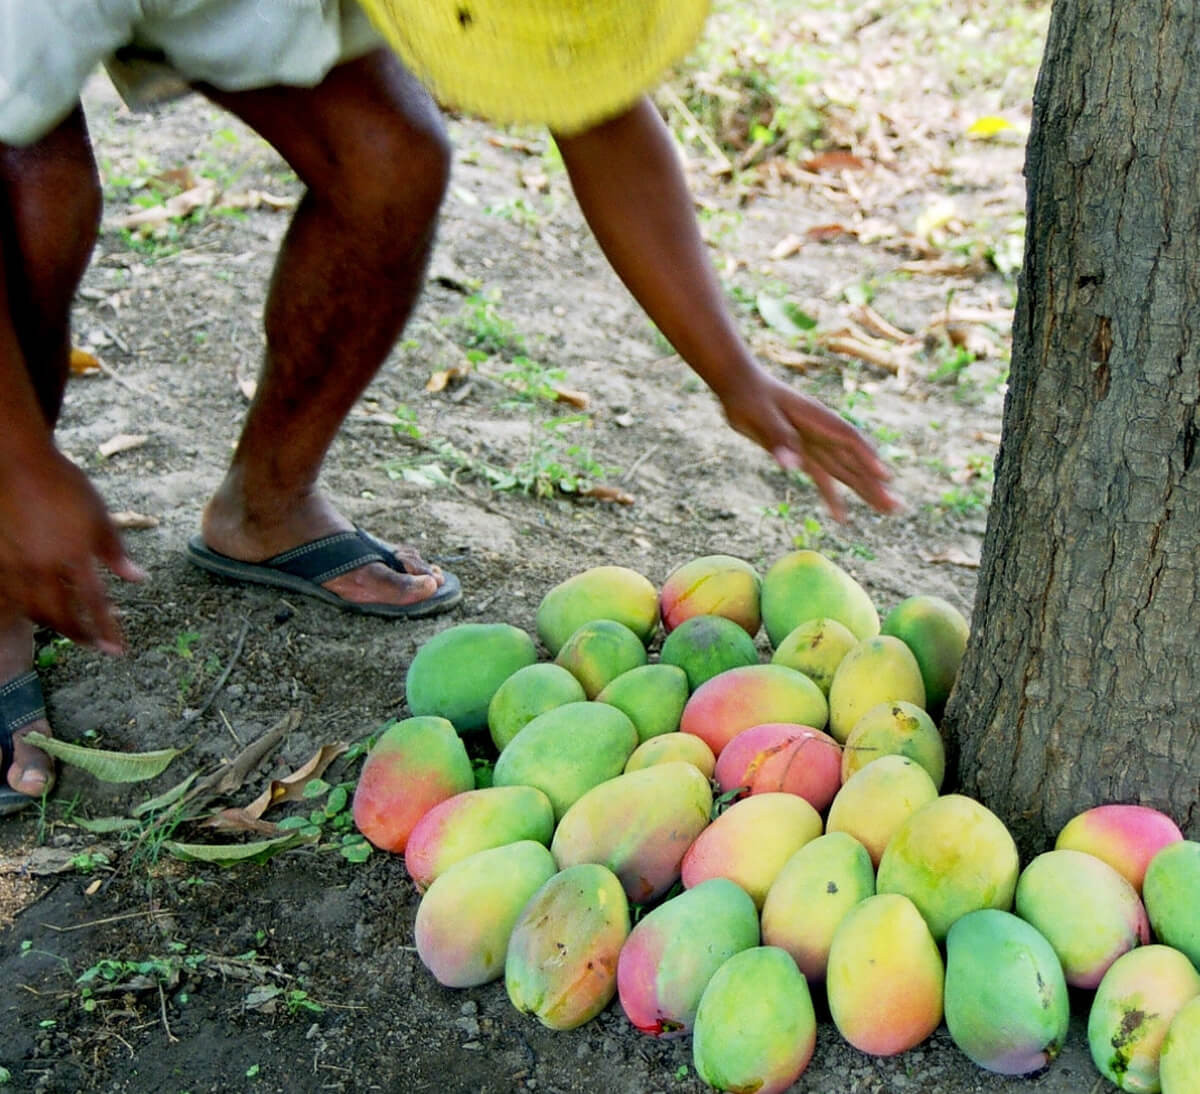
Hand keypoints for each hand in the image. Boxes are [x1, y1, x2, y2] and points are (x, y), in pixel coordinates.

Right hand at [0, 445, 143, 651]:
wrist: (20, 463)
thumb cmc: (66, 487)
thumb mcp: (101, 517)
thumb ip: (117, 553)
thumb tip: (137, 579)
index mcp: (74, 555)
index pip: (95, 603)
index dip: (107, 630)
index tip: (117, 649)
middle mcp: (43, 565)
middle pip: (61, 616)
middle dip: (81, 635)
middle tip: (97, 645)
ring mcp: (16, 564)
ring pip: (34, 610)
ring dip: (55, 625)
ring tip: (73, 630)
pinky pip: (12, 596)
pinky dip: (29, 609)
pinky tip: (41, 611)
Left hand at [718, 370, 901, 521]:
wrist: (739, 385)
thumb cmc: (749, 395)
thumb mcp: (759, 414)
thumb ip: (777, 437)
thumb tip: (792, 465)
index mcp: (816, 418)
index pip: (848, 439)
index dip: (866, 456)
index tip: (884, 476)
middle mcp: (822, 432)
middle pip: (854, 461)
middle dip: (875, 484)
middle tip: (897, 507)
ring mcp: (815, 444)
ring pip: (845, 472)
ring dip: (865, 491)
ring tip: (888, 511)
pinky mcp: (802, 454)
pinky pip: (822, 478)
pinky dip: (832, 497)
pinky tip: (841, 518)